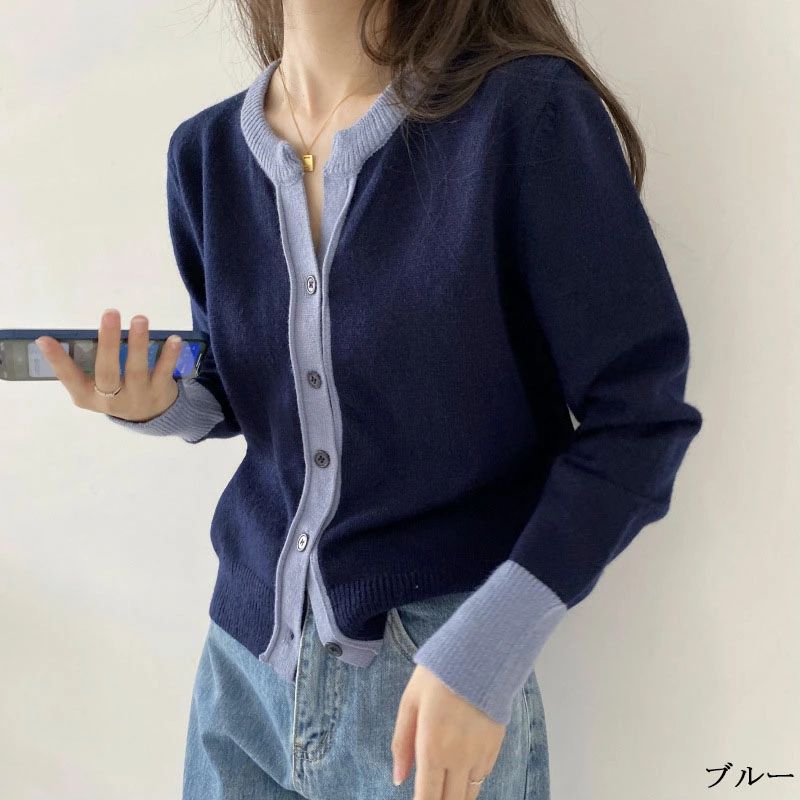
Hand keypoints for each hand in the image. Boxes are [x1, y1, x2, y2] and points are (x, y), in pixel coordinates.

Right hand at [35, 308, 182, 421]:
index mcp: (87, 396)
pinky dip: (169, 355)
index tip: (43, 339)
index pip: (69, 377)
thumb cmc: (115, 391)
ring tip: (139, 319)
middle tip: (110, 314)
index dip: (57, 360)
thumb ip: (85, 364)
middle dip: (108, 343)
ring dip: (139, 343)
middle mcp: (111, 400)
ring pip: (136, 370)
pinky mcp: (160, 393)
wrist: (150, 417)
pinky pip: (164, 372)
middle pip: (107, 371)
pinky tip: (173, 339)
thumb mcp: (95, 386)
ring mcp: (137, 397)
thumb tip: (65, 334)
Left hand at [391, 663, 506, 798]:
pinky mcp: (495, 747)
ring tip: (444, 786)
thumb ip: (402, 743)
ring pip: (469, 794)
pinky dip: (470, 780)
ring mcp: (480, 755)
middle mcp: (459, 758)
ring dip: (455, 795)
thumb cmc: (439, 675)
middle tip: (430, 792)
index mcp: (433, 748)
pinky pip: (482, 777)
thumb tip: (398, 778)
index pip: (427, 798)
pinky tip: (460, 770)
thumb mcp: (410, 702)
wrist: (480, 655)